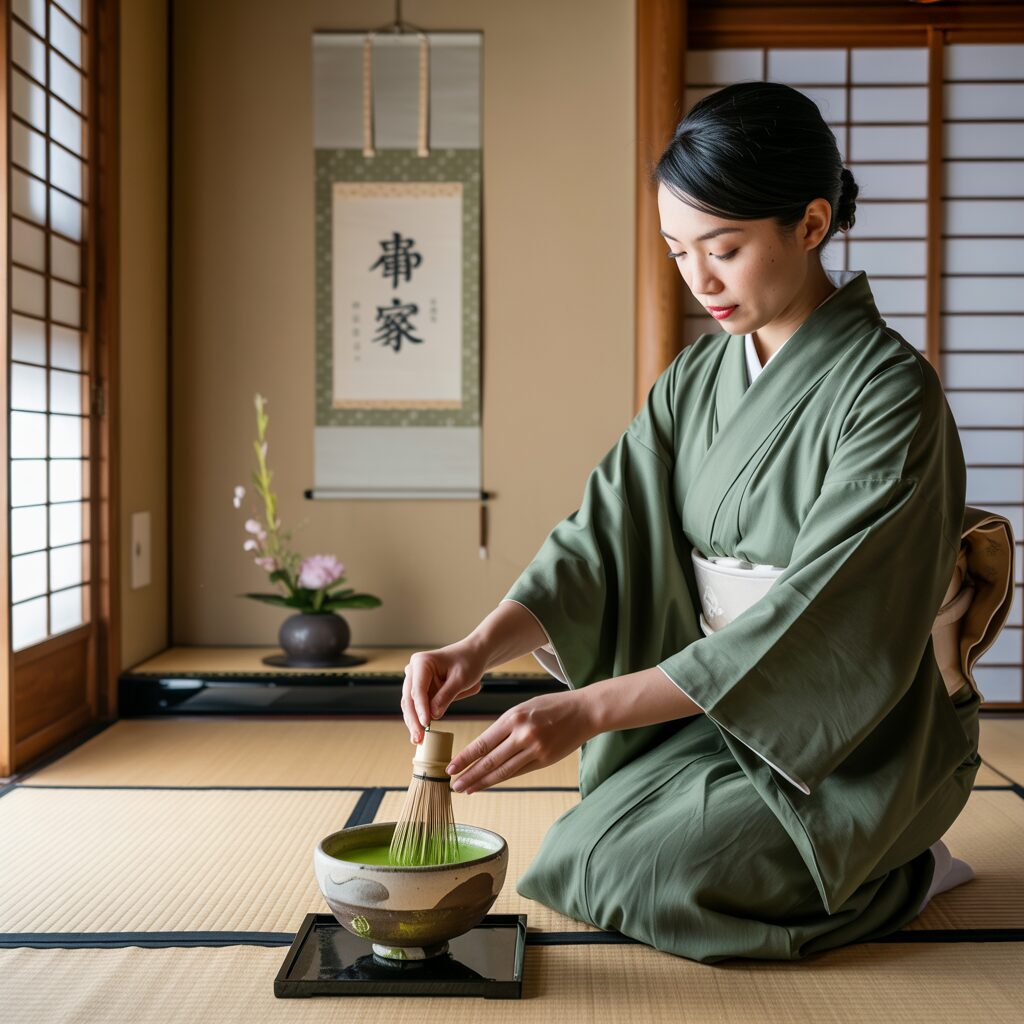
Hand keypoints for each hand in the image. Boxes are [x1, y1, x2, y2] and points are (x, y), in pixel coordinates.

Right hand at [401, 640, 488, 742]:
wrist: (473, 655)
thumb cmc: (468, 662)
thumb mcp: (461, 679)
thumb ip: (447, 696)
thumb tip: (433, 715)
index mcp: (421, 662)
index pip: (418, 689)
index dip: (421, 708)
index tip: (425, 724)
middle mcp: (413, 670)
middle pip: (409, 698)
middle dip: (414, 719)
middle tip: (418, 738)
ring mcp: (415, 680)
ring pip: (410, 705)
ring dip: (413, 722)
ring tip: (417, 740)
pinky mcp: (420, 690)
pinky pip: (416, 706)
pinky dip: (418, 719)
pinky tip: (419, 733)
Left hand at [446, 690, 596, 793]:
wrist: (584, 711)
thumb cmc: (552, 707)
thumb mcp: (524, 708)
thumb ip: (505, 726)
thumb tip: (483, 747)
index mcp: (513, 717)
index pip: (483, 743)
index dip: (465, 758)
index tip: (450, 767)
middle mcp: (522, 734)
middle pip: (489, 761)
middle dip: (469, 775)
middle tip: (454, 785)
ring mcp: (535, 749)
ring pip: (502, 771)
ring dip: (482, 782)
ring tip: (467, 789)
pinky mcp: (545, 760)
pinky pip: (518, 772)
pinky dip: (502, 779)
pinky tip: (490, 784)